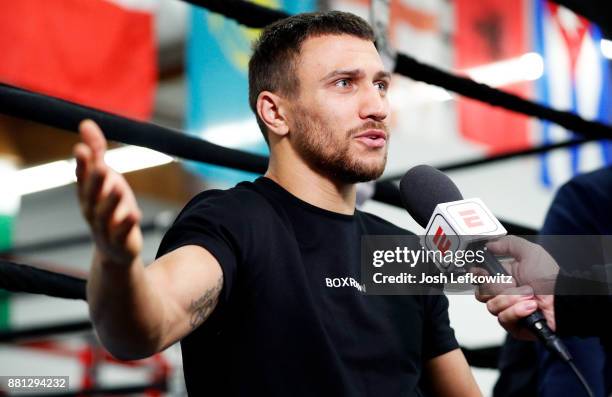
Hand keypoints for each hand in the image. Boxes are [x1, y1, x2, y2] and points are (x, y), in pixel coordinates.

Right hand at [74, 120, 142, 265]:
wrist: (114, 249)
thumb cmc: (109, 207)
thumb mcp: (106, 178)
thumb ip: (96, 151)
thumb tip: (86, 122)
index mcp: (88, 193)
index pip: (82, 177)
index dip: (82, 164)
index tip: (81, 148)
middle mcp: (92, 209)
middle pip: (91, 195)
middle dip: (95, 180)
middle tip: (100, 165)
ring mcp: (105, 227)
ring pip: (105, 214)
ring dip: (111, 201)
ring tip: (118, 187)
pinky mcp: (120, 242)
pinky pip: (122, 233)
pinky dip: (127, 224)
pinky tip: (134, 214)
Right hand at [475, 236, 558, 339]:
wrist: (565, 299)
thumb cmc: (551, 277)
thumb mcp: (529, 252)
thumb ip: (507, 244)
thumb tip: (489, 244)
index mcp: (504, 278)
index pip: (479, 279)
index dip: (478, 276)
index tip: (483, 272)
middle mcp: (503, 295)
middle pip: (481, 294)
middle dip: (497, 287)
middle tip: (514, 283)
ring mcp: (508, 310)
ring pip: (492, 306)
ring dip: (511, 299)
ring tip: (529, 296)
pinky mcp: (514, 326)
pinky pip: (504, 319)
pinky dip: (517, 311)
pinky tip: (531, 306)